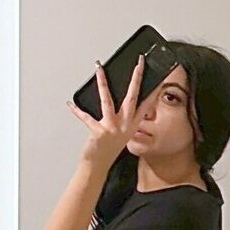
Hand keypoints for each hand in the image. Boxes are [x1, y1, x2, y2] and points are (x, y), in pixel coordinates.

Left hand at [67, 54, 149, 168]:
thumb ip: (122, 117)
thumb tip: (118, 98)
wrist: (97, 166)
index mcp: (132, 124)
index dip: (153, 90)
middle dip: (136, 78)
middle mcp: (124, 125)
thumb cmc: (108, 149)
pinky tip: (70, 103)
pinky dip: (77, 110)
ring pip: (107, 100)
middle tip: (139, 64)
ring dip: (102, 83)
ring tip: (99, 69)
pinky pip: (86, 117)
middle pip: (132, 96)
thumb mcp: (121, 133)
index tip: (158, 78)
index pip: (146, 104)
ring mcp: (112, 128)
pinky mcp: (99, 132)